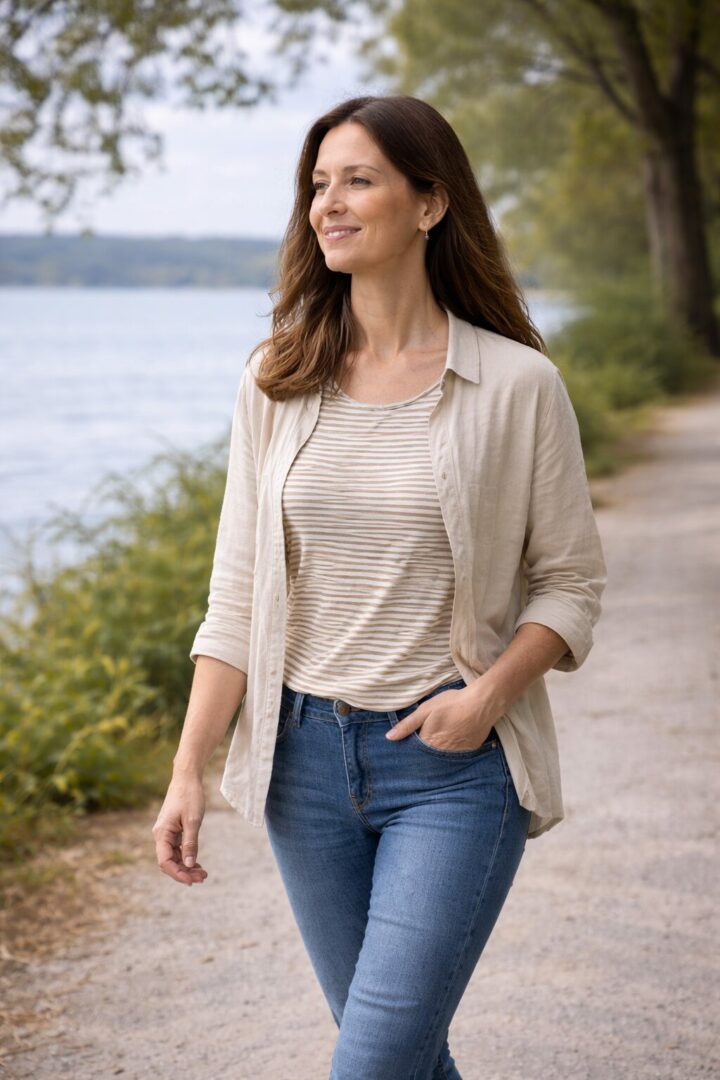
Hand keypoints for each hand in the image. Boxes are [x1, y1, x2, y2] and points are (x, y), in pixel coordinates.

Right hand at [151, 772, 208, 886]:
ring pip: (173, 857)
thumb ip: (190, 843)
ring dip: (186, 867)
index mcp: (162, 833)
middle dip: (184, 872)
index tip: (192, 881)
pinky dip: (186, 857)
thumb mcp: (193, 821)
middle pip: (169, 862)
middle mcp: (161, 835)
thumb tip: (188, 865)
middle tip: (203, 878)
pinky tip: (196, 863)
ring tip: (202, 874)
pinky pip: (177, 849)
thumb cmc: (189, 796)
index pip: (165, 862)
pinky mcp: (173, 831)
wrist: (186, 778)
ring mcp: (166, 833)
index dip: (177, 874)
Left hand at [386, 684, 497, 751]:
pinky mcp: (470, 750)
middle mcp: (442, 753)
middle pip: (429, 756)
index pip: (415, 752)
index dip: (412, 748)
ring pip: (443, 756)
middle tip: (430, 737)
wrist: (481, 703)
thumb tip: (389, 738)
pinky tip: (456, 737)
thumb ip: (407, 725)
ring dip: (440, 751)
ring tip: (443, 737)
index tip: (410, 745)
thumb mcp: (425, 710)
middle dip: (425, 752)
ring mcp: (458, 754)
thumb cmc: (451, 704)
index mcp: (429, 743)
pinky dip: (455, 748)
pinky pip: (458, 754)